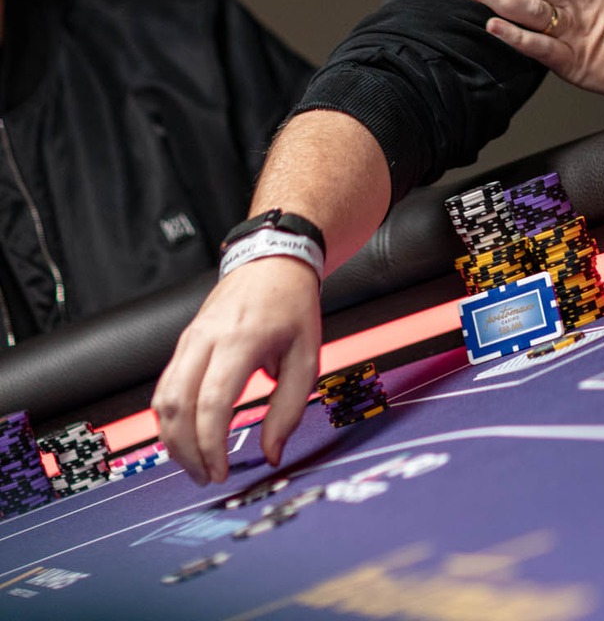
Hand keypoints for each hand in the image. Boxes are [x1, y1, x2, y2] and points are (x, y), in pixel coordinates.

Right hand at [153, 259, 321, 484]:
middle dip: (186, 451)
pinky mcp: (184, 341)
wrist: (274, 259)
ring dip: (172, 439)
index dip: (210, 445)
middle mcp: (207, 338)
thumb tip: (272, 455)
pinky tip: (185, 437)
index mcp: (241, 340)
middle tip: (206, 477)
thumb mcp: (307, 356)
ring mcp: (190, 338)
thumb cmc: (292, 307)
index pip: (212, 402)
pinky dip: (169, 419)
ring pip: (163, 399)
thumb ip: (289, 409)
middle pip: (177, 405)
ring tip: (195, 464)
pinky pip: (165, 387)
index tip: (221, 472)